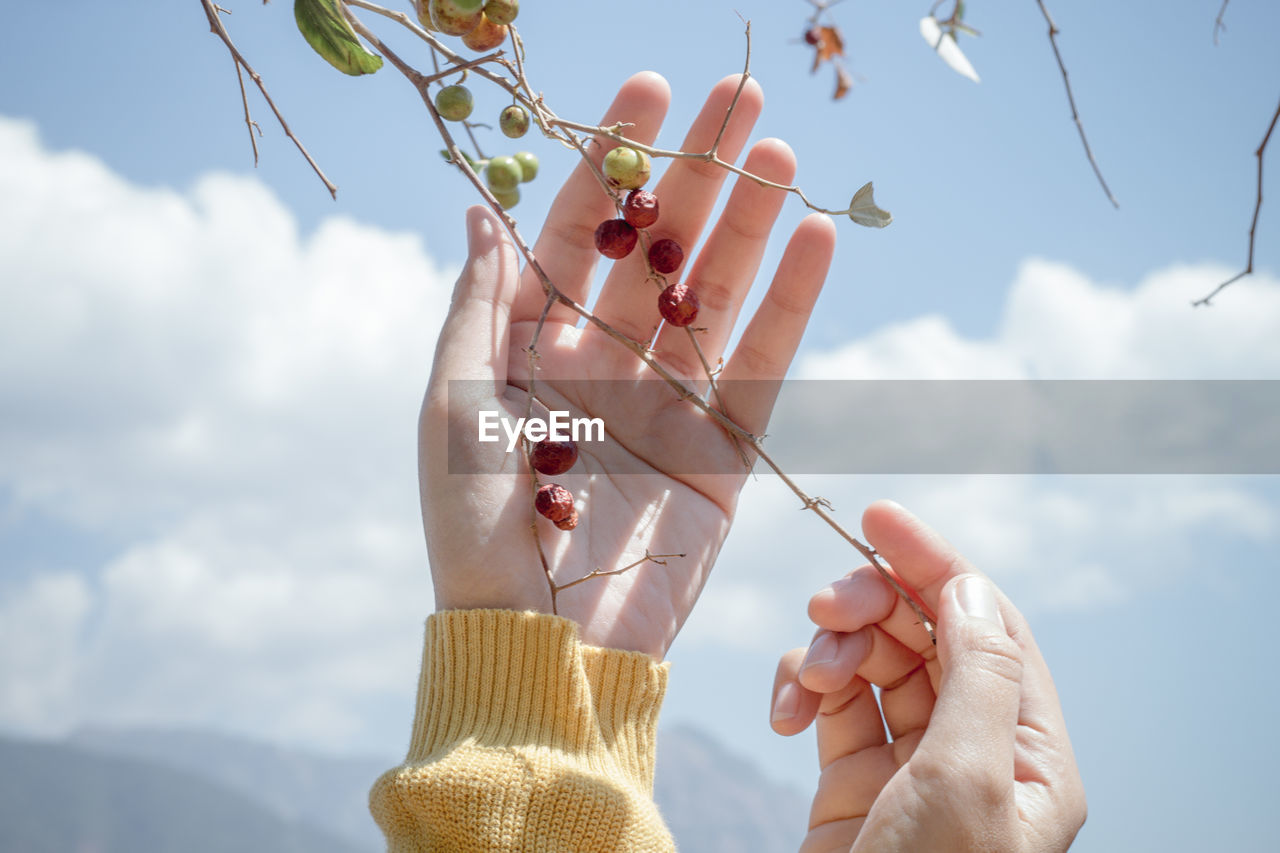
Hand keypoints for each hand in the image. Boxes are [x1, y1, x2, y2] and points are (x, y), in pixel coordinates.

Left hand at [419, 71, 836, 658]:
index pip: (576, 233)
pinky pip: (761, 365)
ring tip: (781, 150)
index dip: (612, 162)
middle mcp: (601, 365)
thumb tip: (478, 210)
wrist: (539, 645)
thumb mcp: (456, 409)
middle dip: (696, 170)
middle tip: (738, 92)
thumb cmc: (477, 532)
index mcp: (531, 348)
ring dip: (749, 221)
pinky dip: (790, 304)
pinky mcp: (720, 453)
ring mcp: (665, 405)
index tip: (647, 87)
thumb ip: (479, 308)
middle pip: (656, 249)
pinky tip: (814, 238)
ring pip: (714, 294)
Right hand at [771, 501, 1086, 851]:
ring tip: (808, 678)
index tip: (879, 518)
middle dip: (876, 605)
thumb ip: (975, 675)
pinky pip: (831, 704)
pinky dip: (805, 690)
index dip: (938, 564)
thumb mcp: (967, 783)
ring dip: (834, 650)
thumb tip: (966, 586)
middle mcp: (975, 755)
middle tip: (825, 601)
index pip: (989, 626)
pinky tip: (788, 713)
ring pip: (875, 663)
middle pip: (928, 636)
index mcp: (1029, 757)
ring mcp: (911, 768)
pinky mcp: (851, 784)